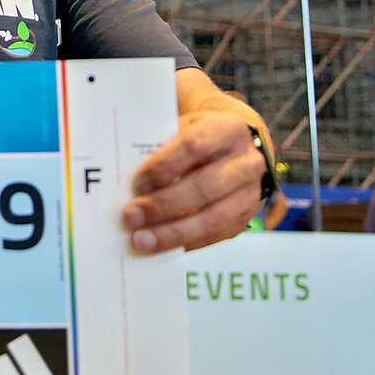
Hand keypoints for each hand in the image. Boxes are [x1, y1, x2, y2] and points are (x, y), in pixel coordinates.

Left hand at [123, 110, 262, 253]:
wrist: (235, 149)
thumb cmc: (200, 137)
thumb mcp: (184, 127)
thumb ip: (161, 143)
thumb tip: (124, 171)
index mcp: (228, 130)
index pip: (195, 146)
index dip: (165, 165)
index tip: (137, 182)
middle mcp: (246, 162)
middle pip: (205, 187)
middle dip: (164, 205)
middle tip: (131, 216)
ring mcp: (250, 194)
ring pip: (213, 218)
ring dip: (173, 233)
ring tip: (141, 240)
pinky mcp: (244, 219)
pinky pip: (215, 237)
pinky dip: (185, 243)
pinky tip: (160, 247)